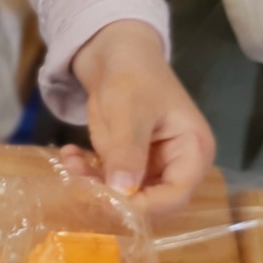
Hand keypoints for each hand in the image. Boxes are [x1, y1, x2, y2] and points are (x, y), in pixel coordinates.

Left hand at [62, 20, 215, 213]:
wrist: (116, 56)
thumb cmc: (132, 76)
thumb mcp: (129, 110)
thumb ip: (128, 151)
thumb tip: (124, 191)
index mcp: (193, 153)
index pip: (175, 196)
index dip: (143, 206)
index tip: (107, 201)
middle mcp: (177, 166)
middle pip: (150, 202)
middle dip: (112, 196)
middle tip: (79, 180)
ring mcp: (152, 167)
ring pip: (125, 195)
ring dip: (94, 184)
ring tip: (71, 161)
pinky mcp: (129, 165)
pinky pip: (108, 182)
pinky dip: (87, 173)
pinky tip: (70, 154)